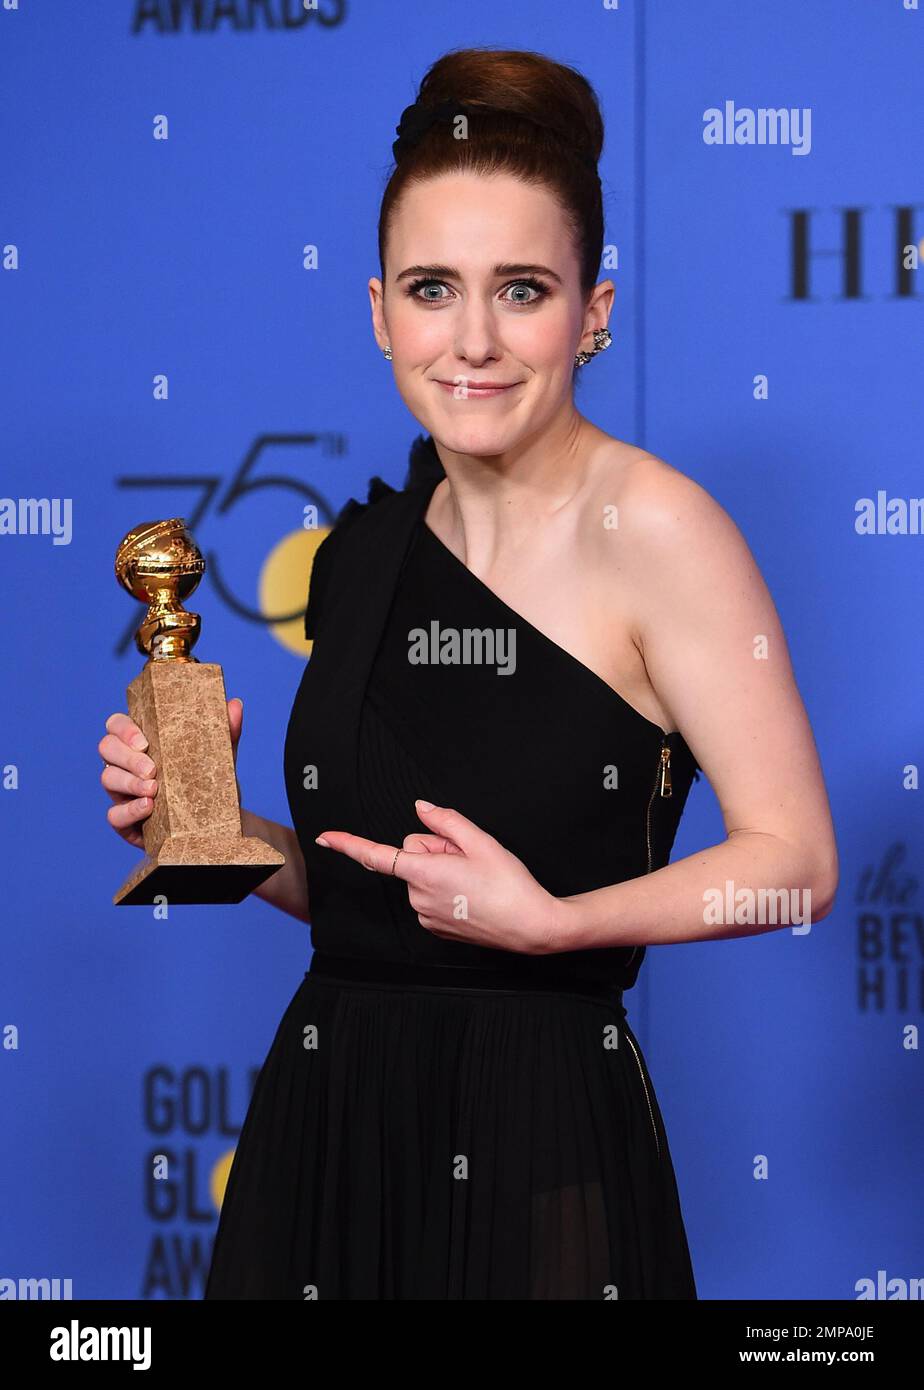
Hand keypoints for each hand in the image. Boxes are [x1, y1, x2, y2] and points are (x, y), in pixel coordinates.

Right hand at [99, 698, 243, 849]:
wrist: (215, 821)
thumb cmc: (208, 781)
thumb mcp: (218, 756)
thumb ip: (226, 731)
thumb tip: (235, 703)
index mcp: (141, 742)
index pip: (116, 725)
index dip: (123, 729)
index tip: (144, 741)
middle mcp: (125, 764)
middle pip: (107, 748)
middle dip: (127, 757)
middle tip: (152, 768)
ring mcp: (121, 792)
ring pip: (108, 779)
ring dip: (129, 783)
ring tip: (153, 789)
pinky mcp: (125, 821)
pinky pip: (114, 815)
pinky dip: (129, 810)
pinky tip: (148, 807)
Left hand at [315, 799, 565, 954]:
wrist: (532, 926)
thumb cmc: (510, 884)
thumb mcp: (481, 842)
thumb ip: (446, 821)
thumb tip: (421, 808)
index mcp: (424, 872)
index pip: (376, 855)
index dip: (348, 844)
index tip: (324, 837)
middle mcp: (418, 896)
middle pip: (412, 856)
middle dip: (436, 850)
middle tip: (469, 859)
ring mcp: (426, 915)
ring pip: (422, 876)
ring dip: (442, 871)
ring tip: (475, 880)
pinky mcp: (436, 928)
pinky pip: (430, 896)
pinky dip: (447, 890)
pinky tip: (472, 894)